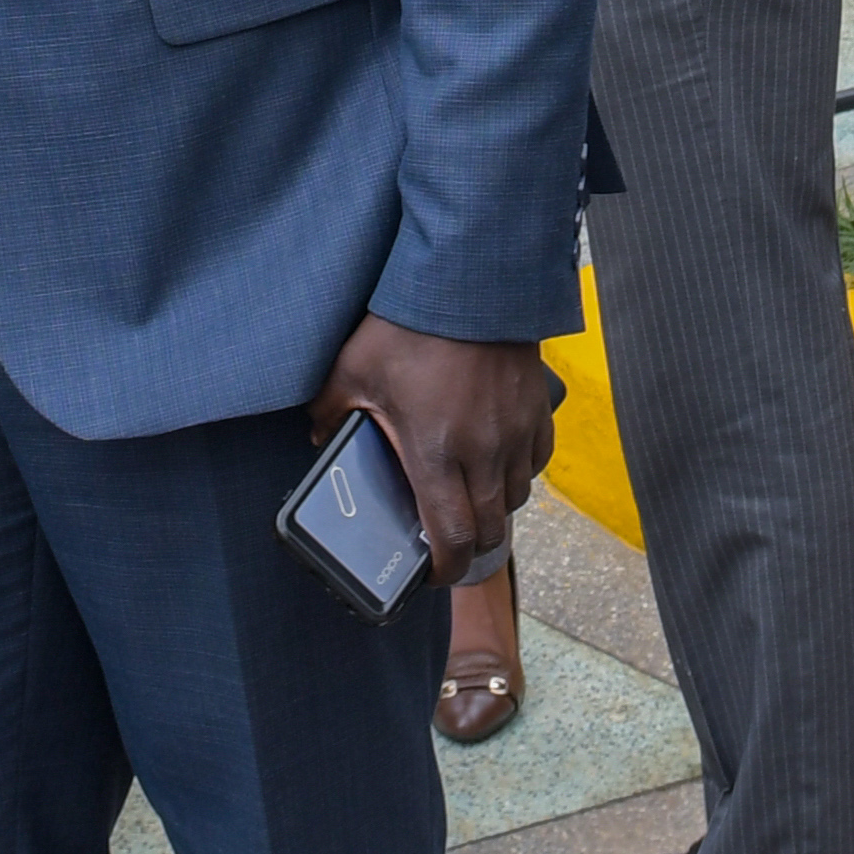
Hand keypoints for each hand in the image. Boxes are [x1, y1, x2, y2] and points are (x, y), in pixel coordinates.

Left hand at [312, 316, 561, 585]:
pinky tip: (501, 461)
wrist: (470, 280)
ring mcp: (516, 432)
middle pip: (489, 528)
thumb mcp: (353, 368)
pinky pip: (537, 460)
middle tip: (449, 543)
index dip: (444, 568)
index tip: (431, 573)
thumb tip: (316, 436)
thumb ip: (329, 411)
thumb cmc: (409, 325)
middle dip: (469, 547)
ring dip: (495, 509)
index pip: (452, 537)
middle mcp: (484, 453)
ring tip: (471, 498)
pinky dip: (520, 472)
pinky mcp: (537, 409)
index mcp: (436, 453)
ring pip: (516, 497)